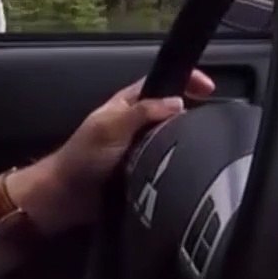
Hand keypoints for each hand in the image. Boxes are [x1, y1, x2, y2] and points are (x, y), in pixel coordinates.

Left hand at [12, 71, 215, 231]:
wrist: (66, 198)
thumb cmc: (82, 157)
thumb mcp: (112, 126)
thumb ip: (144, 112)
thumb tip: (178, 102)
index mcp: (127, 104)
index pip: (161, 82)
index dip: (185, 80)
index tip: (209, 88)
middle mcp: (137, 123)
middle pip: (171, 111)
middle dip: (191, 112)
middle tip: (212, 121)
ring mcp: (142, 148)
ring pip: (171, 137)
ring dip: (185, 141)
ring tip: (205, 145)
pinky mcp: (145, 170)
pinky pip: (168, 162)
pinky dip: (179, 162)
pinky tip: (190, 167)